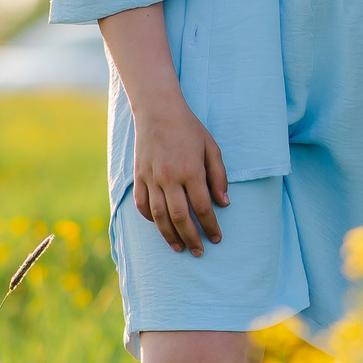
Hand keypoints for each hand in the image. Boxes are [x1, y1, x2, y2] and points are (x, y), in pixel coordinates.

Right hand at [130, 97, 229, 255]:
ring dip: (169, 235)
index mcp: (191, 170)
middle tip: (199, 251)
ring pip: (159, 216)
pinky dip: (150, 219)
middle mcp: (170, 177)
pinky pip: (142, 204)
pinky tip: (160, 226)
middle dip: (191, 238)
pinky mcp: (138, 176)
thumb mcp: (211, 147)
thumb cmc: (189, 128)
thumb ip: (218, 176)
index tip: (217, 238)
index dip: (210, 226)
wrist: (158, 111)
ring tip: (179, 248)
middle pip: (180, 217)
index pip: (202, 207)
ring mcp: (151, 178)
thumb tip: (224, 203)